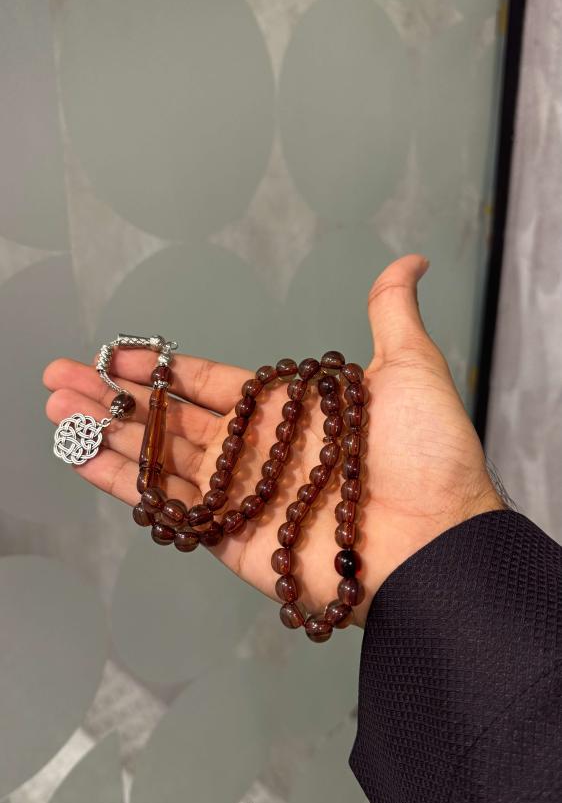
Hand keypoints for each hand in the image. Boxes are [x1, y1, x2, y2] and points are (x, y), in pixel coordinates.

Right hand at [43, 254, 504, 626]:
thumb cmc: (428, 454)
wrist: (438, 542)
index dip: (162, 366)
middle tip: (62, 376)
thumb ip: (390, 314)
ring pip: (159, 458)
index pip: (207, 382)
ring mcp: (241, 494)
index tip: (119, 351)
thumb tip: (408, 260)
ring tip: (57, 410)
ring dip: (106, 434)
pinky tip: (83, 457)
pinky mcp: (231, 537)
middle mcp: (256, 450)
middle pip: (170, 419)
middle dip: (115, 396)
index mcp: (287, 409)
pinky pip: (169, 507)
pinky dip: (123, 484)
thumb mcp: (410, 367)